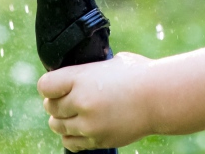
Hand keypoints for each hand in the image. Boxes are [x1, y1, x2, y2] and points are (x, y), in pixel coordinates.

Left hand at [38, 53, 153, 151]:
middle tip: (65, 98)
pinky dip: (71, 135)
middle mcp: (81, 102)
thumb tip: (76, 75)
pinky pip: (71, 143)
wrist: (159, 97)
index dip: (49, 85)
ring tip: (73, 113)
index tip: (55, 84)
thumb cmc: (137, 73)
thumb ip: (88, 71)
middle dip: (54, 102)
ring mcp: (89, 125)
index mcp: (81, 78)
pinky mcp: (97, 141)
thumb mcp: (109, 62)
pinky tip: (80, 127)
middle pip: (50, 107)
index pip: (45, 86)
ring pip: (57, 126)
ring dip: (62, 119)